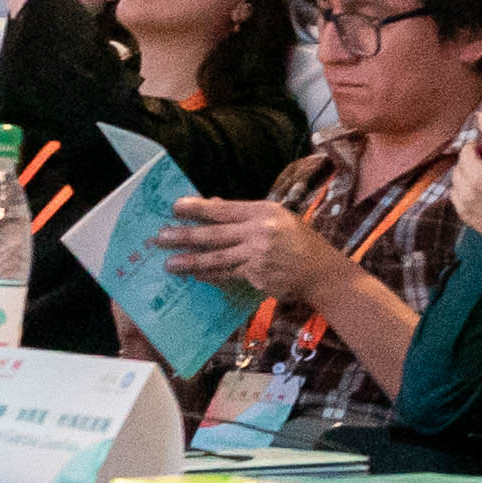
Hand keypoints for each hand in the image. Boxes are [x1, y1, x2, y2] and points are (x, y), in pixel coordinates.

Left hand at [161, 195, 330, 299]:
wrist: (321, 272)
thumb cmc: (297, 242)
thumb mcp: (275, 219)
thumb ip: (242, 215)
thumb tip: (211, 205)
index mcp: (263, 211)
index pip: (222, 210)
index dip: (196, 209)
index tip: (174, 207)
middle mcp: (259, 231)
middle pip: (213, 234)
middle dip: (184, 236)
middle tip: (160, 238)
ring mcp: (257, 255)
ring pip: (215, 258)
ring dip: (189, 261)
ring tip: (169, 263)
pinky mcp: (256, 276)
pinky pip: (226, 275)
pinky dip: (209, 276)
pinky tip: (195, 276)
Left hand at [444, 118, 481, 248]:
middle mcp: (480, 179)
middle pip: (467, 151)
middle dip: (475, 145)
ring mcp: (470, 198)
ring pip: (457, 171)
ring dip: (466, 165)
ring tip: (479, 165)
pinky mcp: (466, 213)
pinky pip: (455, 191)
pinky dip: (461, 184)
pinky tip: (473, 184)